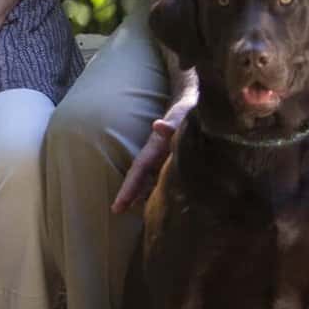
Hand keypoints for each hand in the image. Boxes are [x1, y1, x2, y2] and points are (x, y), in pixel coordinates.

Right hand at [111, 88, 195, 212]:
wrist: (191, 97)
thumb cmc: (189, 108)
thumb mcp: (183, 113)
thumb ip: (173, 122)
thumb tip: (157, 126)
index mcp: (156, 147)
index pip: (139, 170)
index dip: (129, 188)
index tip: (117, 206)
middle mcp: (156, 153)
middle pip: (139, 175)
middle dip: (129, 192)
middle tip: (116, 210)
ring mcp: (162, 154)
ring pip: (148, 175)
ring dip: (141, 190)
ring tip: (133, 209)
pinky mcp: (171, 155)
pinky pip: (160, 173)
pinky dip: (155, 184)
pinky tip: (155, 195)